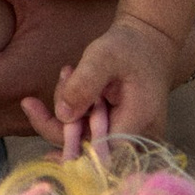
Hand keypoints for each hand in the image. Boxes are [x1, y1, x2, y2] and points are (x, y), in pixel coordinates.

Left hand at [29, 9, 193, 150]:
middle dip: (63, 116)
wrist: (151, 43)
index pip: (98, 150)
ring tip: (70, 72)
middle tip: (65, 76)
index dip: (67, 138)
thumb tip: (63, 116)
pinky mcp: (117, 132)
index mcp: (138, 122)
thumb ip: (85, 83)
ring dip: (67, 108)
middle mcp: (136, 139)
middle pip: (86, 147)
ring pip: (83, 139)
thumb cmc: (131, 48)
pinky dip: (74, 109)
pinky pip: (88, 131)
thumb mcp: (104, 55)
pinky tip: (71, 80)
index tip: (43, 108)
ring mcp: (127, 138)